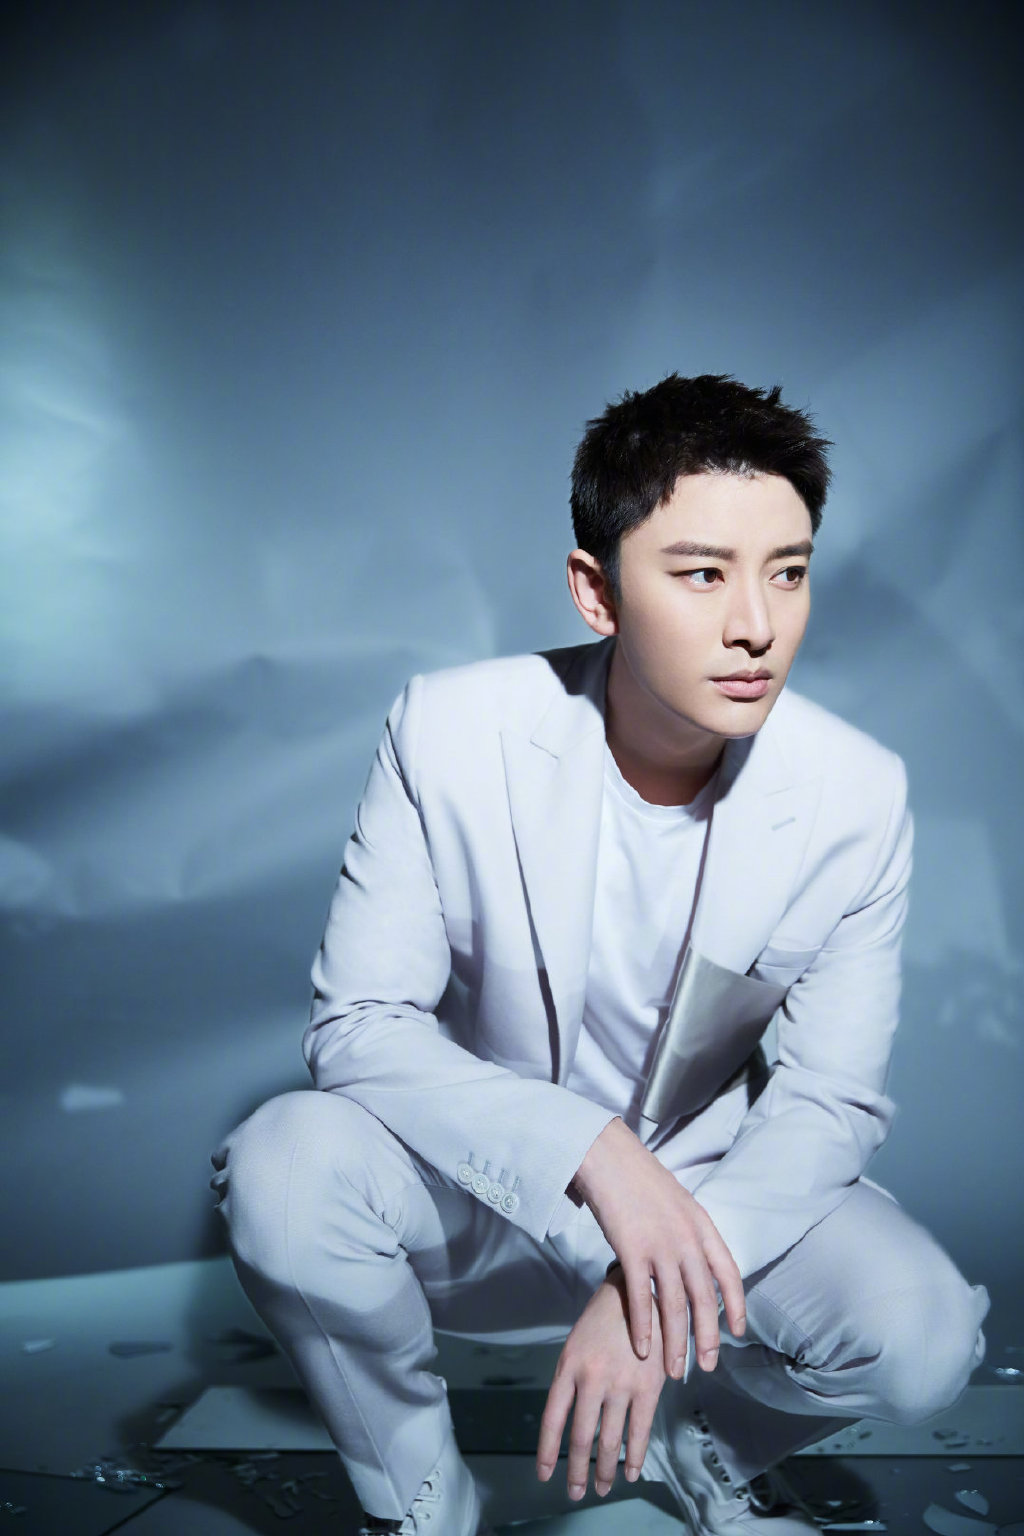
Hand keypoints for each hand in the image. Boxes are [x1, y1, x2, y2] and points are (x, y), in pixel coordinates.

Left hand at [536, 1268, 665, 1499]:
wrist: (640, 1291)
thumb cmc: (603, 1318)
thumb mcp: (577, 1343)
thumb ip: (572, 1379)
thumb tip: (569, 1421)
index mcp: (568, 1366)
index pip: (553, 1419)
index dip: (548, 1451)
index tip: (545, 1475)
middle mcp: (591, 1379)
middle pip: (581, 1437)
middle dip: (578, 1471)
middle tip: (576, 1493)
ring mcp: (620, 1385)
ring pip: (609, 1440)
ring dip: (604, 1470)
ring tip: (601, 1488)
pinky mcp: (648, 1387)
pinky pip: (639, 1431)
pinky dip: (634, 1456)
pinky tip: (630, 1472)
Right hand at [572, 1117, 745, 1377]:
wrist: (606, 1154)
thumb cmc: (636, 1177)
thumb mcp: (675, 1201)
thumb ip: (686, 1231)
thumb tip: (693, 1260)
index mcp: (701, 1225)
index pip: (728, 1273)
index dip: (735, 1305)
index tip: (736, 1333)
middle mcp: (686, 1237)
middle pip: (704, 1297)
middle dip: (707, 1337)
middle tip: (707, 1367)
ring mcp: (660, 1244)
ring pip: (675, 1305)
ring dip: (675, 1342)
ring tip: (675, 1371)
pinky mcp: (631, 1249)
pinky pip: (642, 1298)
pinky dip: (644, 1327)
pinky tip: (642, 1349)